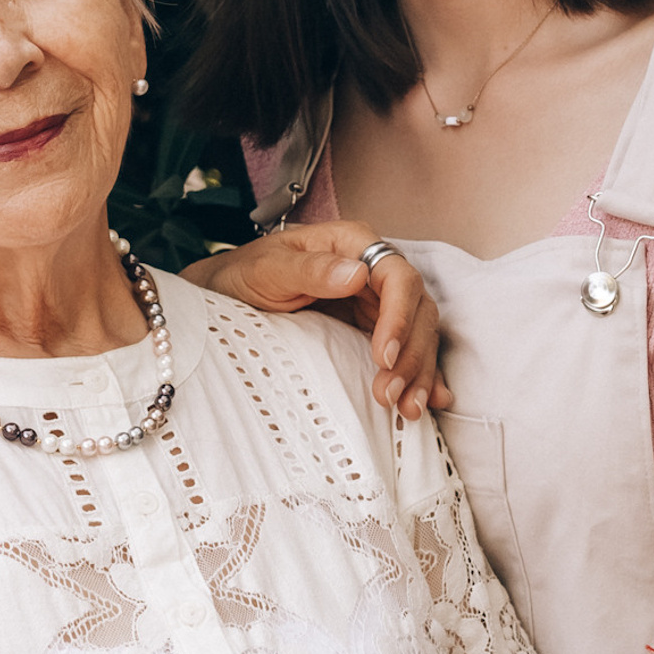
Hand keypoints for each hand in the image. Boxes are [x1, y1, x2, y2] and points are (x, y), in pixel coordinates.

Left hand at [186, 221, 446, 421]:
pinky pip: (405, 350)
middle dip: (411, 354)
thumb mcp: (267, 269)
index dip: (399, 316)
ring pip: (418, 333)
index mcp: (353, 243)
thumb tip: (356, 274)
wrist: (224, 295)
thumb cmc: (243, 274)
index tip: (382, 355)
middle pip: (417, 309)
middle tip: (391, 395)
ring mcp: (376, 301)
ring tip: (409, 410)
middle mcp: (373, 270)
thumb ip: (309, 270)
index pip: (397, 276)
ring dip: (419, 372)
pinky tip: (429, 400)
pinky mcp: (372, 329)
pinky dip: (419, 376)